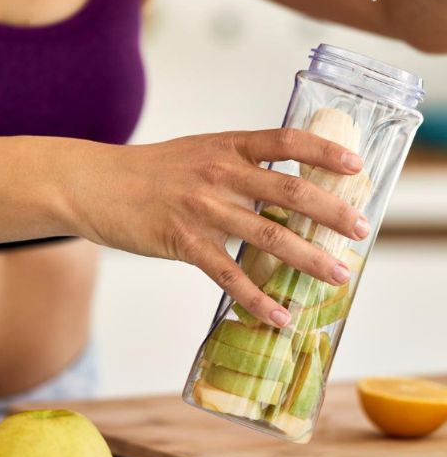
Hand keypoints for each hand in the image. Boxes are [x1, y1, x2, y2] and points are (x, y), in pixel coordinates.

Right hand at [72, 129, 368, 327]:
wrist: (94, 184)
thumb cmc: (145, 171)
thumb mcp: (194, 152)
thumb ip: (234, 164)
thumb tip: (279, 190)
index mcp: (224, 145)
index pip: (286, 140)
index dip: (325, 152)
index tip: (357, 167)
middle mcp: (218, 172)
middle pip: (290, 191)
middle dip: (333, 212)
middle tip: (362, 231)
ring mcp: (201, 207)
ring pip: (269, 236)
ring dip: (310, 258)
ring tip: (338, 275)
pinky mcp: (181, 241)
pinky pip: (229, 275)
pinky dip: (258, 299)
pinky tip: (279, 316)